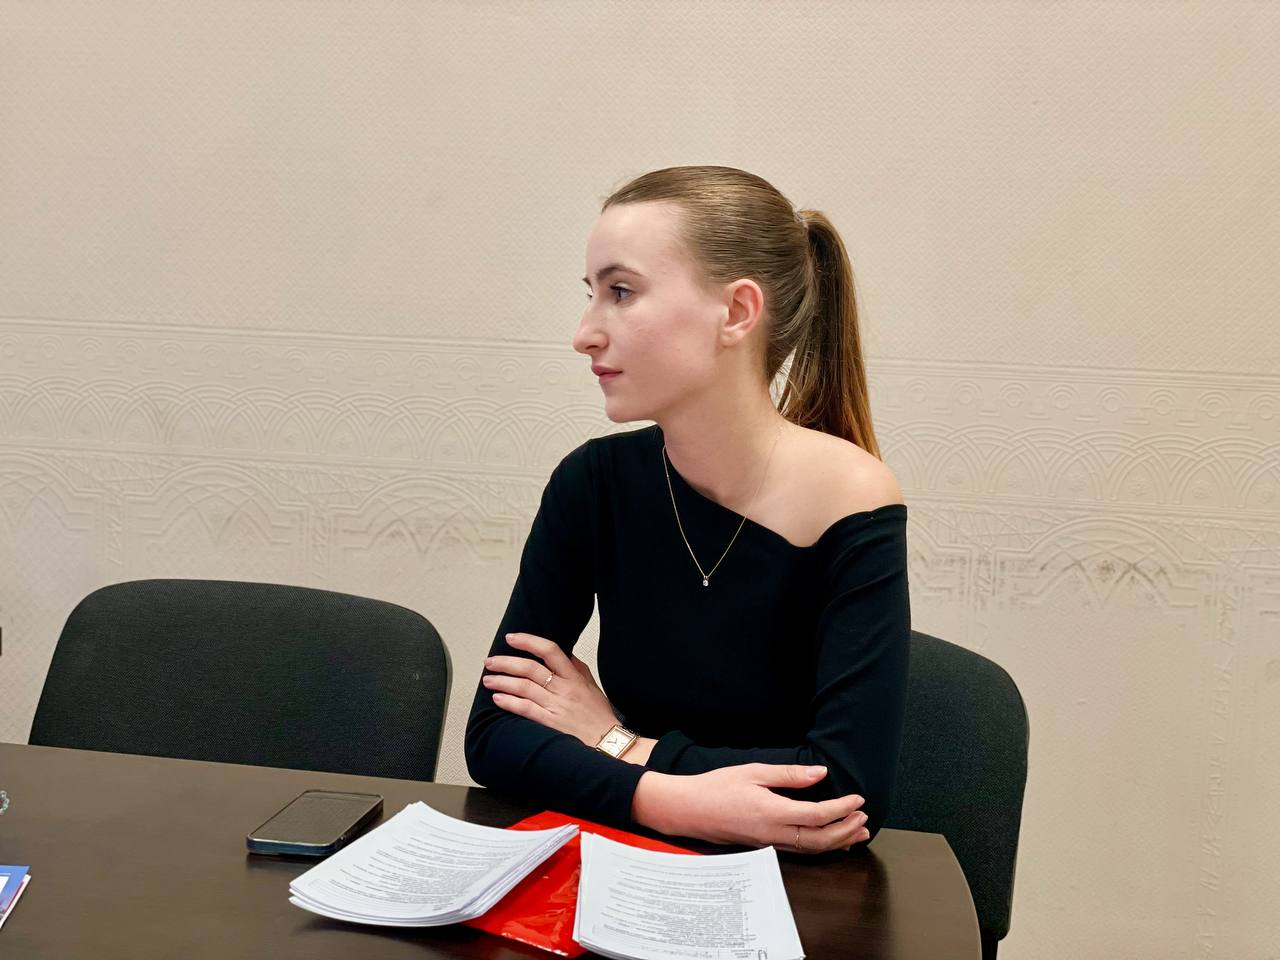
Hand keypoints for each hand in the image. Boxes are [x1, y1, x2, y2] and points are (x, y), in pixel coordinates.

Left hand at [482, 632, 620, 747]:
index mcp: (574, 677)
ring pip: (524, 687)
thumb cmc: (600, 717)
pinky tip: (498, 698)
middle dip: (506, 662)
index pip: (550, 650)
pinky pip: (525, 709)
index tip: (512, 638)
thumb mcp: (592, 686)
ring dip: (502, 681)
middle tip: (490, 661)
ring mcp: (556, 706)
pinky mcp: (550, 723)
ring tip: (488, 679)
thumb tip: (565, 654)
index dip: (528, 641)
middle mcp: (564, 689)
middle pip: (530, 668)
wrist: (608, 743)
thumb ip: (578, 669)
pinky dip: (509, 702)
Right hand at [632, 763, 868, 853]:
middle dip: (847, 830)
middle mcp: (774, 833)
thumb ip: (789, 775)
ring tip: (858, 831)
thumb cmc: (716, 788)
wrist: (688, 810)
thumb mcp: (753, 772)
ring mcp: (769, 844)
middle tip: (865, 818)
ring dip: (838, 841)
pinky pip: (800, 850)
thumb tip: (820, 774)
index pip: (818, 816)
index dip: (842, 808)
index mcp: (772, 812)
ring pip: (812, 849)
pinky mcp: (765, 845)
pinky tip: (830, 839)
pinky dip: (821, 845)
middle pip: (821, 840)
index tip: (858, 798)